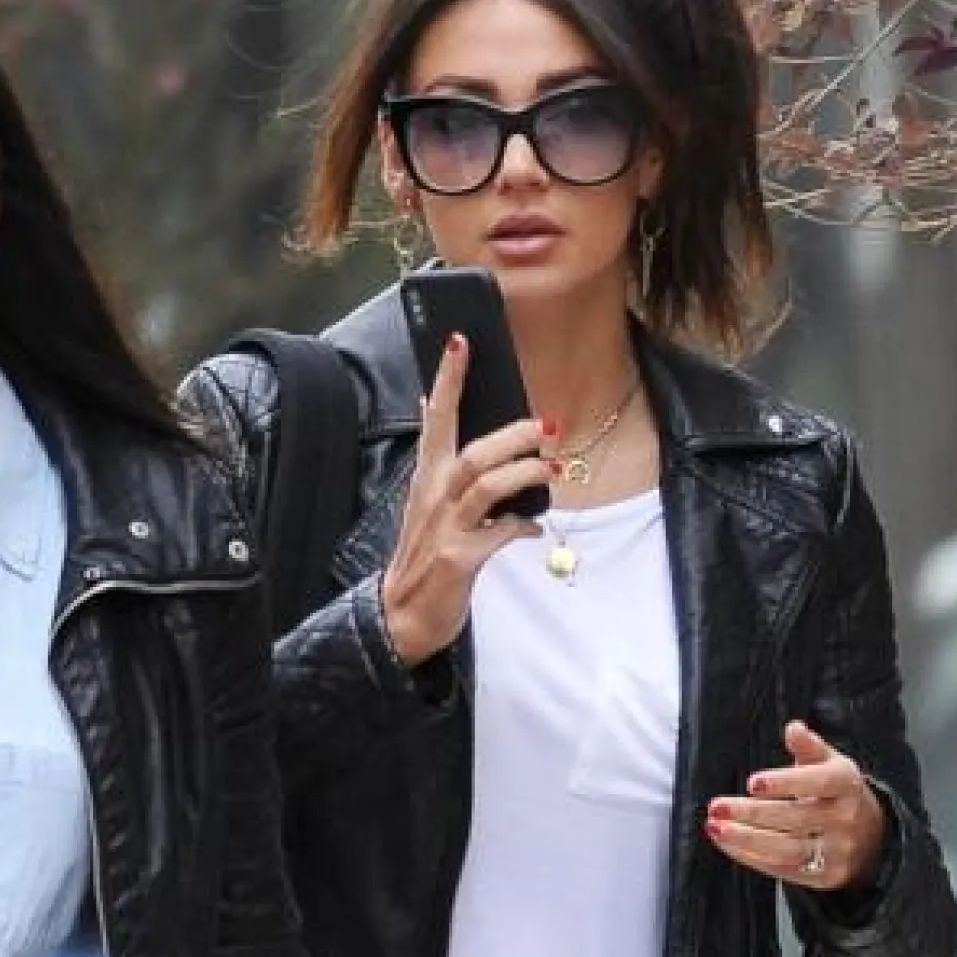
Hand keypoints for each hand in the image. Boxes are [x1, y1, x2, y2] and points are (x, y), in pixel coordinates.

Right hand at [380, 334, 550, 666]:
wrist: (403, 615)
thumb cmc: (424, 555)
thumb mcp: (424, 499)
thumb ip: (434, 456)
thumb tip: (425, 404)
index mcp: (427, 477)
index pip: (435, 417)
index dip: (448, 380)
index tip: (460, 341)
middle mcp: (434, 497)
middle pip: (472, 452)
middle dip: (511, 435)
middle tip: (546, 425)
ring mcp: (447, 529)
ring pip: (486, 487)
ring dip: (524, 472)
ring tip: (553, 467)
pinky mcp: (460, 559)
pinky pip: (501, 533)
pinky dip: (523, 525)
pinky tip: (534, 527)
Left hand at [704, 720, 887, 892]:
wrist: (872, 839)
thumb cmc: (838, 793)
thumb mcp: (831, 765)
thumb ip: (809, 747)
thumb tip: (793, 728)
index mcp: (846, 785)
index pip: (817, 782)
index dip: (784, 783)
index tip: (752, 782)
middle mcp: (845, 819)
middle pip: (794, 818)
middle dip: (751, 813)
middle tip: (717, 806)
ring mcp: (836, 851)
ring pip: (785, 848)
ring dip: (745, 838)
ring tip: (715, 827)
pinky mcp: (824, 877)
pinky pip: (781, 868)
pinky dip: (749, 856)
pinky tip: (727, 842)